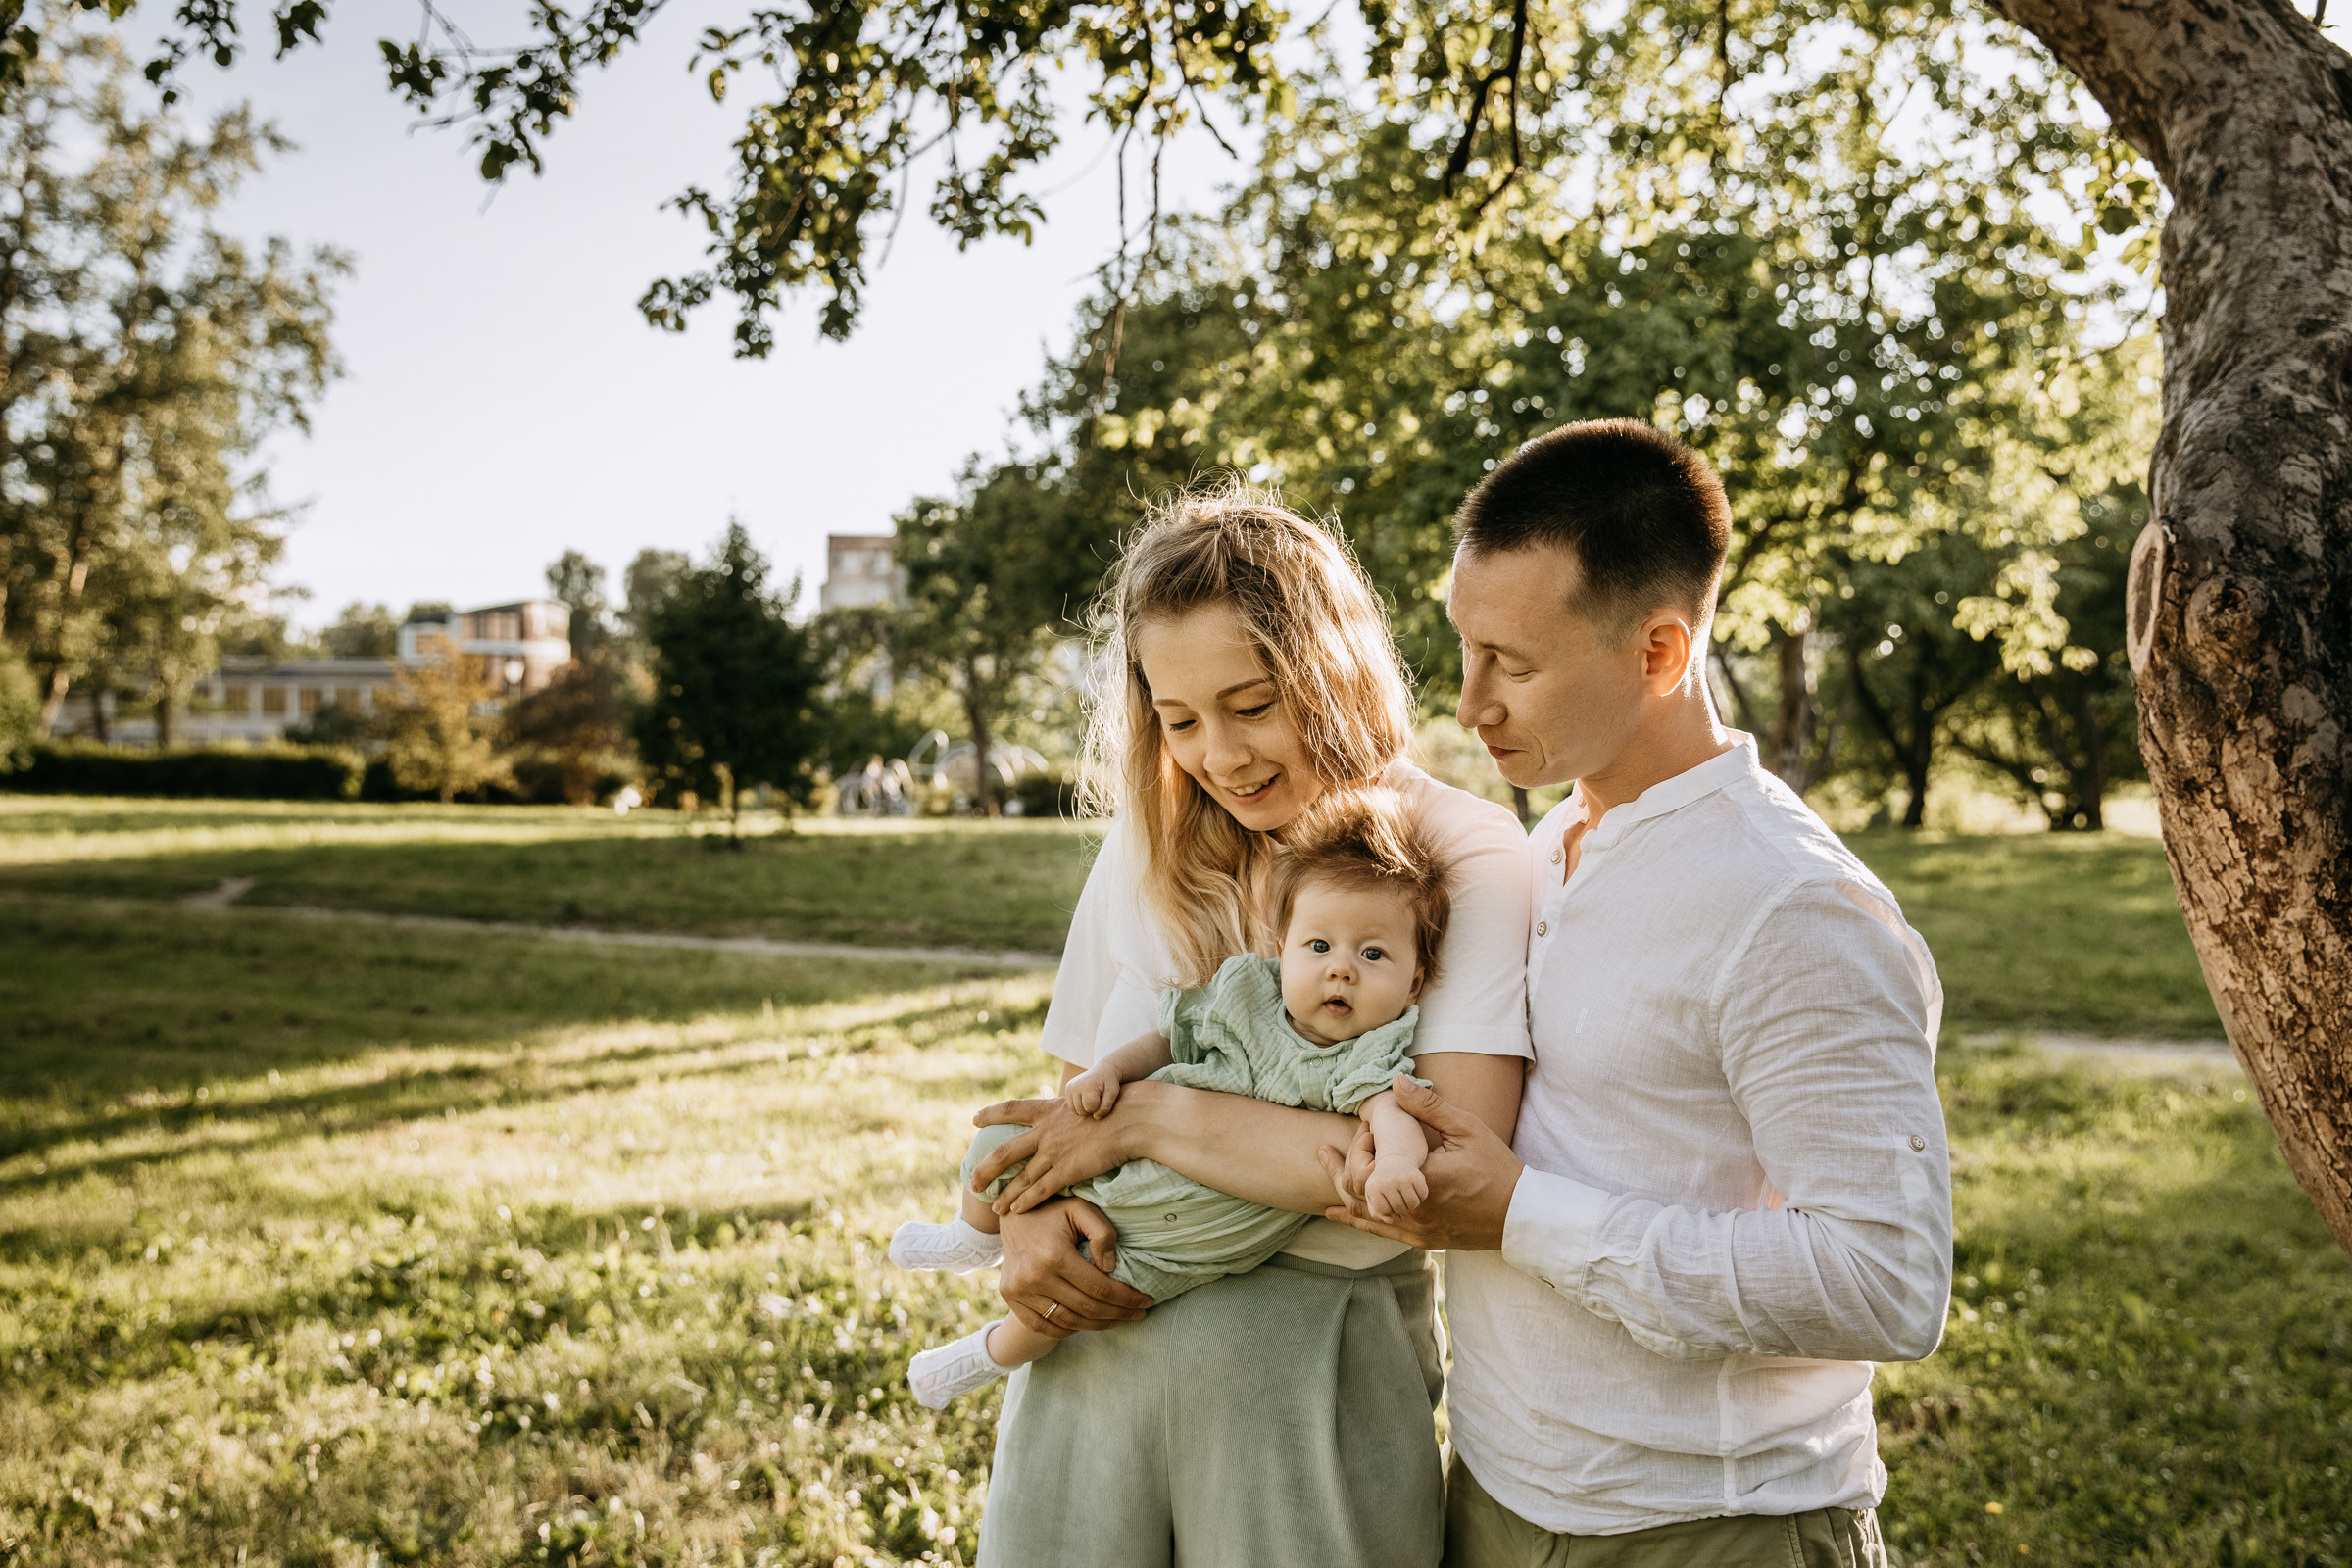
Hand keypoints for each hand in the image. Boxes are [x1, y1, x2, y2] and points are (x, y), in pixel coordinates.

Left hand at [972, 1095, 1131, 1214]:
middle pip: (1005, 1152)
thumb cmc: (1119, 1106)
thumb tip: (1079, 1108)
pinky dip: (1026, 1202)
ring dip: (1006, 1195)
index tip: (975, 1119)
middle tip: (973, 1182)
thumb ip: (1076, 1107)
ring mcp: (1054, 1152)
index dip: (992, 1113)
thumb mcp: (1090, 1097)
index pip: (1013, 1109)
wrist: (1131, 1117)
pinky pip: (1040, 1191)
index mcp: (1050, 1109)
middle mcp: (1046, 1131)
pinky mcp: (1066, 1171)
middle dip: (986, 1169)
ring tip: (994, 1208)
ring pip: (1020, 1178)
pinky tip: (1016, 1211)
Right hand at [996, 1198, 1152, 1337]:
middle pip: (1087, 1309)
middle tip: (1139, 1313)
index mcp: (1054, 1256)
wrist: (1010, 1214)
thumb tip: (1110, 1268)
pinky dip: (1068, 1329)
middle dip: (1119, 1314)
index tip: (1147, 1301)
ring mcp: (1019, 1291)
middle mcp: (1034, 1277)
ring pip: (1068, 1322)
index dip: (1127, 1298)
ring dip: (1098, 1325)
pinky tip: (1088, 1323)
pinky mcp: (1010, 1298)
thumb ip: (1102, 1233)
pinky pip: (1044, 1325)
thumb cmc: (1053, 1210)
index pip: (1100, 1288)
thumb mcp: (1081, 1209)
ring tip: (1119, 1319)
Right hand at [1063, 1065, 1123, 1118]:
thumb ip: (1106, 1106)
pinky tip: (1086, 1099)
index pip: (1090, 1108)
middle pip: (1081, 1111)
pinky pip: (1072, 1107)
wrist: (1103, 1070)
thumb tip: (1095, 1117)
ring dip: (1085, 1109)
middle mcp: (1075, 1086)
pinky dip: (1080, 1106)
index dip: (1099, 1107)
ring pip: (1075, 1111)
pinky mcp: (1067, 1089)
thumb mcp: (1113, 1093)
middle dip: (1091, 1109)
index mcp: (1087, 1086)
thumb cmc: (1109, 1082)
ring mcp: (1070, 1087)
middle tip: (1098, 1099)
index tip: (1103, 1098)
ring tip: (1092, 1099)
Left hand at [1317, 1074, 1523, 1249]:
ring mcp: (1416, 1229)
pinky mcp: (1422, 1240)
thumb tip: (1395, 1082)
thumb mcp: (1466, 1129)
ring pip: (1363, 1212)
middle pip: (1358, 1190)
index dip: (1361, 1144)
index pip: (1370, 1165)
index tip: (1370, 1127)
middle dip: (1345, 1163)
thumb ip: (1428, 1107)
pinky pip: (1379, 1231)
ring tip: (1325, 1163)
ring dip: (1341, 1189)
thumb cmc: (1497, 1168)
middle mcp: (1413, 1210)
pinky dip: (1354, 1219)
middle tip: (1341, 1142)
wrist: (1520, 1215)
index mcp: (1421, 1181)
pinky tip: (1335, 1211)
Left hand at [1364, 1156, 1428, 1220]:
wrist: (1395, 1160)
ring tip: (1406, 1195)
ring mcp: (1403, 1179)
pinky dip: (1421, 1195)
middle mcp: (1388, 1182)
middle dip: (1400, 1207)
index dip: (1388, 1210)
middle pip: (1399, 1208)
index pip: (1384, 1211)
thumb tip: (1389, 1221)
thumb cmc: (1382, 1183)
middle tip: (1399, 1198)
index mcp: (1374, 1187)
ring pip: (1412, 1204)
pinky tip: (1414, 1188)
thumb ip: (1376, 1211)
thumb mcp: (1374, 1195)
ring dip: (1411, 1203)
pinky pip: (1423, 1196)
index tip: (1388, 1202)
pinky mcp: (1417, 1176)